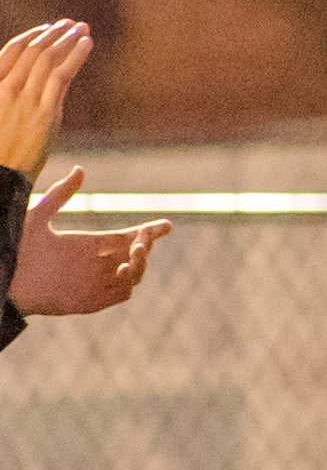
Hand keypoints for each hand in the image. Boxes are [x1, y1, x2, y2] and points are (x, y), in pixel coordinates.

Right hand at [0, 19, 83, 179]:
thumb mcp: (0, 115)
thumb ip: (8, 95)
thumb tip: (24, 82)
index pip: (11, 51)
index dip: (31, 36)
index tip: (47, 28)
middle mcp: (7, 89)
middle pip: (33, 51)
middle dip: (53, 33)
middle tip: (70, 23)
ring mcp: (25, 100)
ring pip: (48, 59)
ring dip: (67, 39)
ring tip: (82, 28)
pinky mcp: (45, 113)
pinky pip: (62, 76)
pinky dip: (76, 55)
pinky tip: (87, 43)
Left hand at [9, 174, 162, 321]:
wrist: (3, 280)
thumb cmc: (14, 248)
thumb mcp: (37, 215)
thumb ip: (60, 194)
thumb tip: (81, 168)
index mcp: (87, 245)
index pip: (126, 238)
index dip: (149, 232)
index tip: (167, 225)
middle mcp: (95, 264)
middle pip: (135, 255)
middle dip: (147, 244)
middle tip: (144, 235)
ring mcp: (94, 284)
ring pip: (133, 275)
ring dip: (141, 263)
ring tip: (136, 250)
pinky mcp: (90, 301)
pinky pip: (121, 294)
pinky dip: (128, 282)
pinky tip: (123, 268)